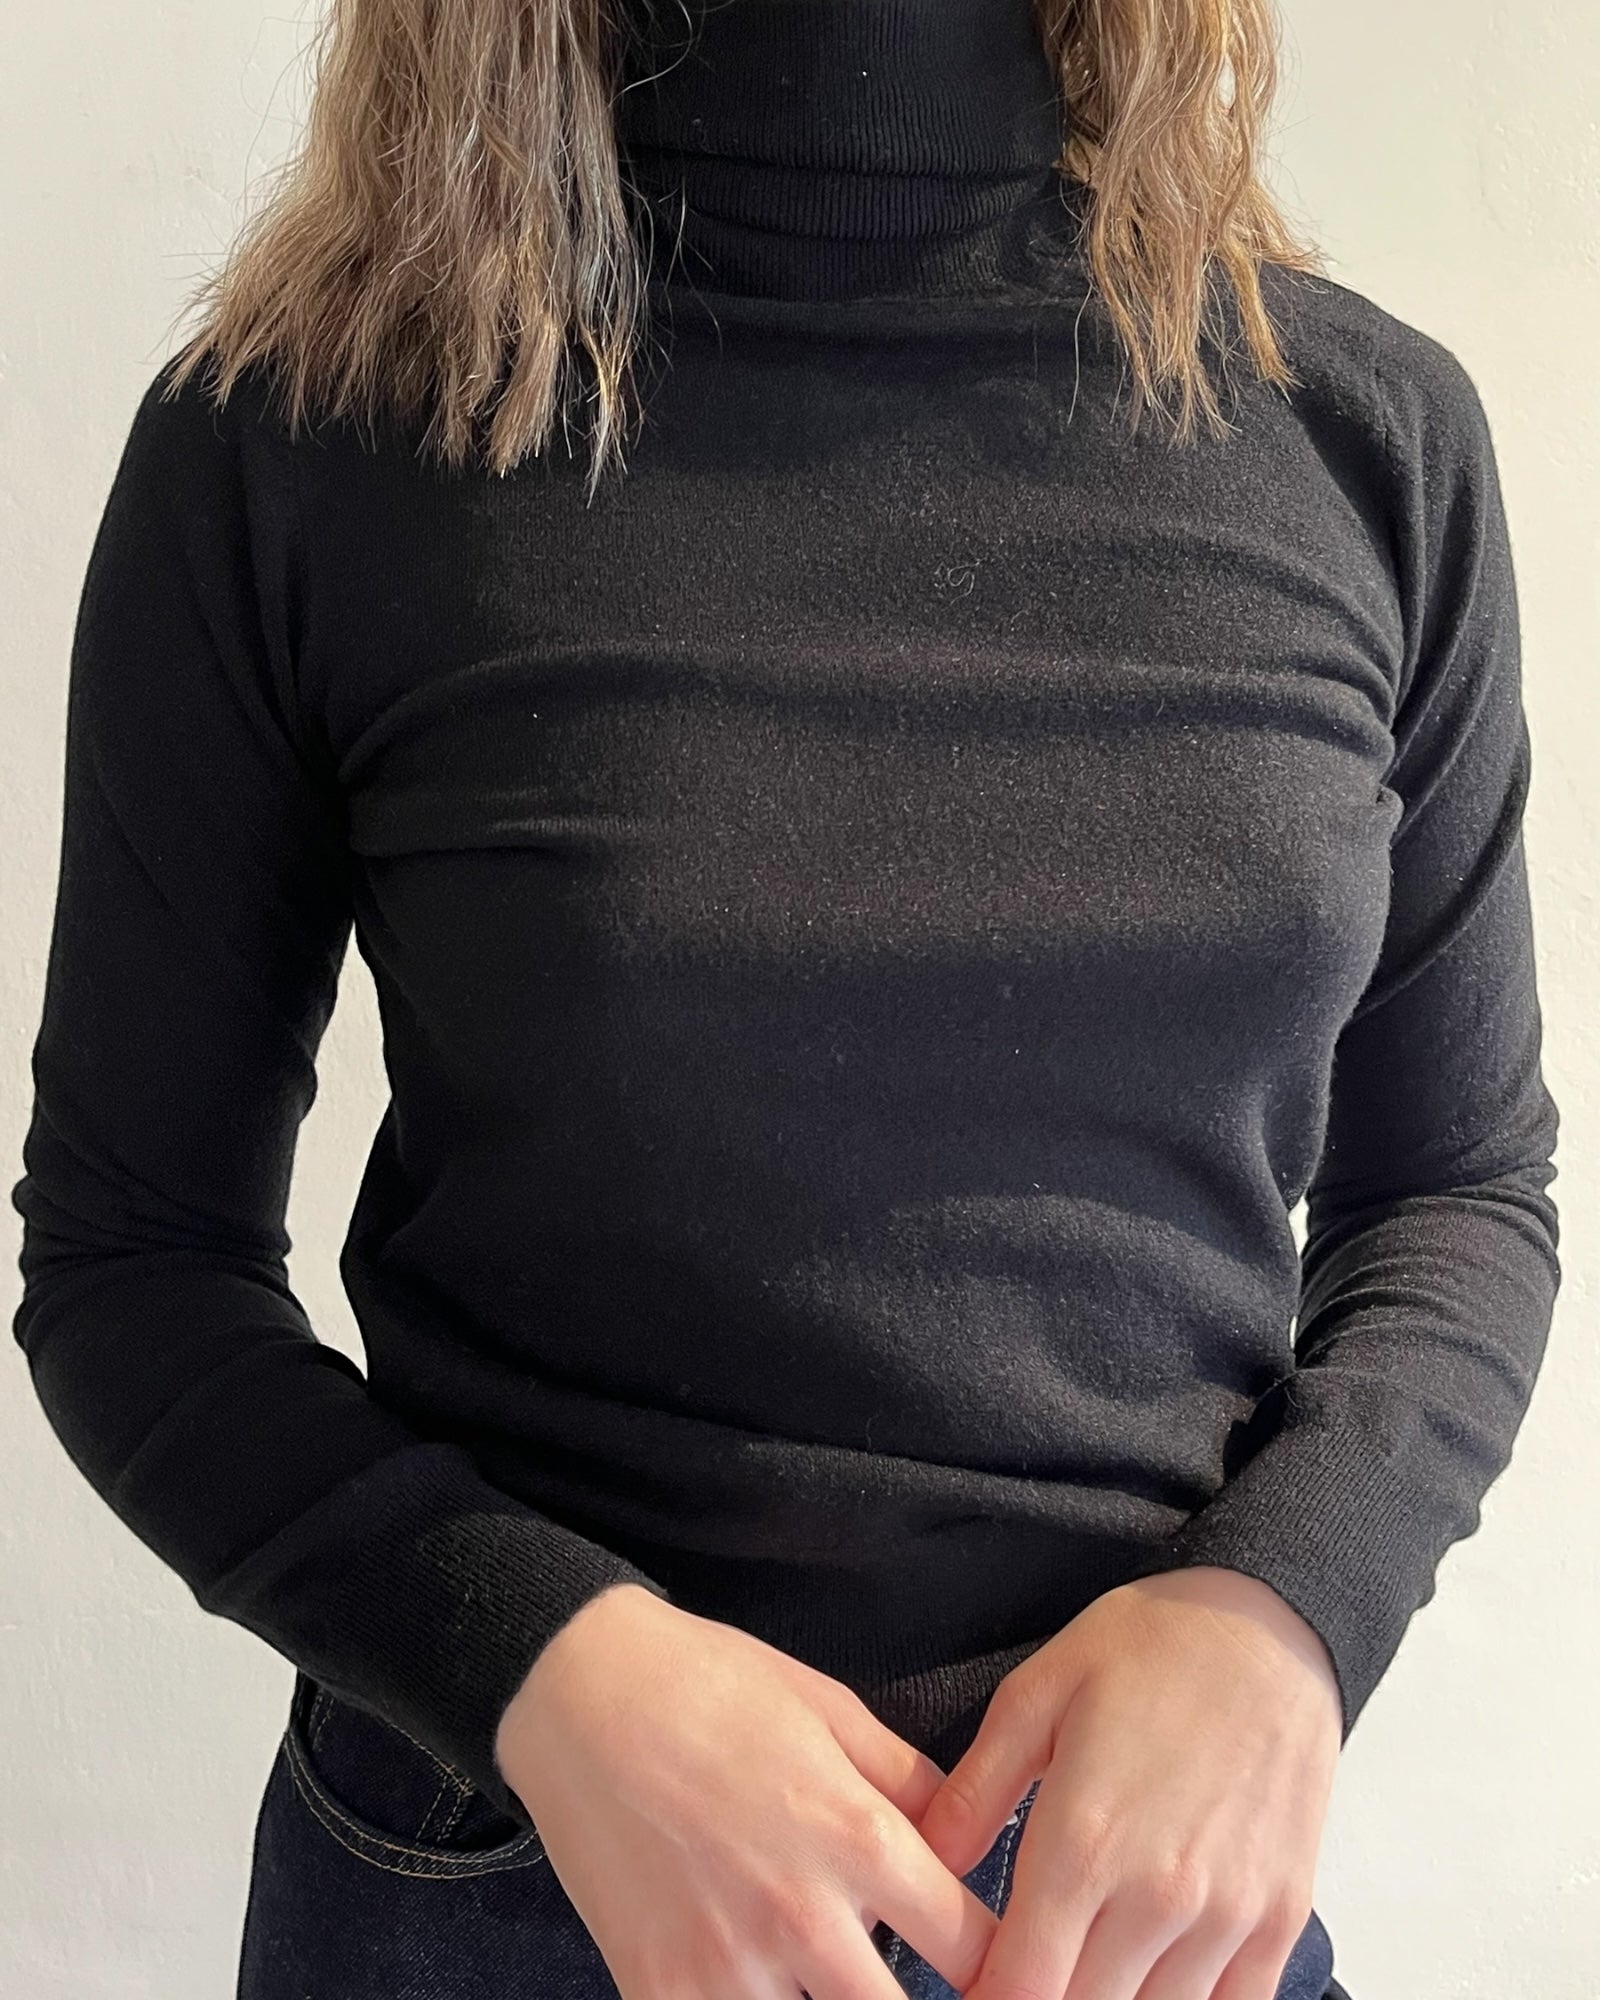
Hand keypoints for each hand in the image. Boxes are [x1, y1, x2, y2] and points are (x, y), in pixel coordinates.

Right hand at [494, 1581, 1000, 1998]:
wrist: (579, 1692)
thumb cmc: (710, 1684)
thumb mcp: (832, 1709)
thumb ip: (910, 1786)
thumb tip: (966, 1841)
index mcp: (857, 1838)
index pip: (973, 1947)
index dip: (999, 1959)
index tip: (998, 1962)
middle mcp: (802, 1916)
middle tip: (919, 1980)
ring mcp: (726, 1966)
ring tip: (826, 1973)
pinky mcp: (656, 1989)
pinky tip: (761, 1983)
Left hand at [914, 1567, 1343, 1999]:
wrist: (1267, 1626)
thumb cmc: (1152, 1648)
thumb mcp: (1037, 1693)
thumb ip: (976, 1790)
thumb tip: (930, 1864)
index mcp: (1084, 1841)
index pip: (1023, 1988)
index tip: (975, 1986)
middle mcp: (1157, 1895)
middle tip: (1026, 1966)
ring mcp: (1227, 1915)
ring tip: (1084, 1964)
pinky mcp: (1281, 1918)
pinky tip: (1154, 1978)